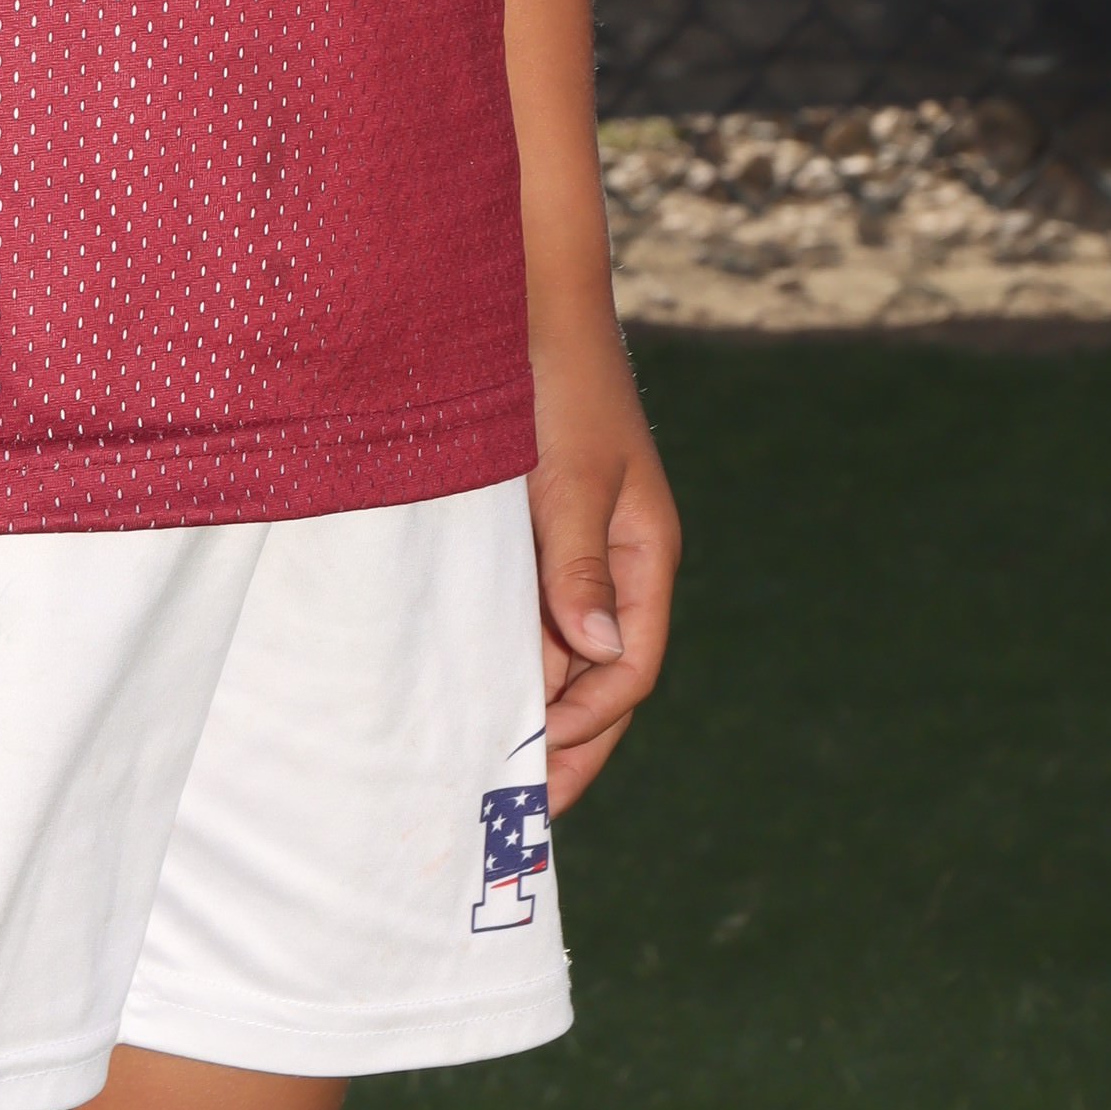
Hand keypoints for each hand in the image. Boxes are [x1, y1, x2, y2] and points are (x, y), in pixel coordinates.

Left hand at [527, 321, 680, 815]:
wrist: (520, 300)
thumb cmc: (555, 380)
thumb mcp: (569, 474)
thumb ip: (577, 563)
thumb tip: (596, 654)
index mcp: (645, 553)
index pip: (629, 669)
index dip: (585, 725)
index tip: (530, 766)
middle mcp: (616, 561)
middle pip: (602, 677)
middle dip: (566, 742)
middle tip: (514, 808)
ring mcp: (576, 547)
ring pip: (561, 648)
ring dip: (531, 700)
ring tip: (478, 762)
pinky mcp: (534, 529)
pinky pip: (527, 609)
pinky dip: (505, 651)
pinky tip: (465, 681)